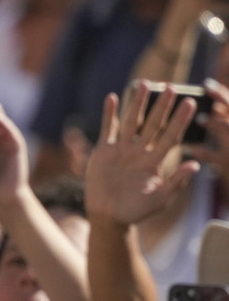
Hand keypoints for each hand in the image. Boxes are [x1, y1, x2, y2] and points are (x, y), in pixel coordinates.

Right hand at [85, 81, 198, 225]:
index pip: (171, 136)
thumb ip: (176, 182)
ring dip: (138, 103)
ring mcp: (122, 150)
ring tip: (144, 84)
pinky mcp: (104, 151)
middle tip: (172, 86)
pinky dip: (110, 114)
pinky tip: (113, 98)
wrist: (108, 216)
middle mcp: (140, 151)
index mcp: (155, 161)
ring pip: (132, 121)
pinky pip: (108, 128)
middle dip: (162, 106)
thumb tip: (195, 164)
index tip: (190, 103)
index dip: (180, 120)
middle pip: (153, 124)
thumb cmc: (136, 211)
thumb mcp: (160, 199)